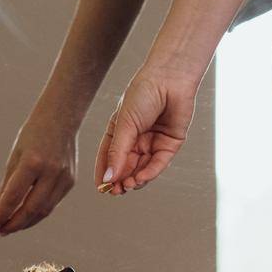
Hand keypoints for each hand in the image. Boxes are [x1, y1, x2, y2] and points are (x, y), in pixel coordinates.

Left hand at [0, 112, 78, 235]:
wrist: (62, 117)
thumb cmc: (33, 134)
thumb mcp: (16, 155)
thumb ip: (9, 183)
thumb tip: (2, 209)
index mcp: (32, 162)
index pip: (14, 196)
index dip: (2, 214)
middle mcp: (50, 172)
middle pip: (31, 209)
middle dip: (14, 224)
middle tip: (0, 231)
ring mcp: (64, 178)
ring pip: (44, 211)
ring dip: (26, 222)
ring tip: (11, 227)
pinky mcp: (71, 182)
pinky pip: (52, 204)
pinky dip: (38, 213)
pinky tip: (26, 216)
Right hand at [95, 67, 198, 194]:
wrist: (170, 79)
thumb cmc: (143, 94)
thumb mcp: (124, 124)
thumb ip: (117, 152)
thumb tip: (108, 178)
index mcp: (120, 131)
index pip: (108, 157)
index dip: (104, 173)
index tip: (100, 188)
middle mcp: (136, 139)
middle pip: (125, 167)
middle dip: (120, 180)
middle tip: (115, 191)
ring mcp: (152, 142)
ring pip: (141, 169)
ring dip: (134, 179)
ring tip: (126, 186)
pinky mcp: (169, 145)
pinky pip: (158, 164)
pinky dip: (149, 173)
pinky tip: (140, 179)